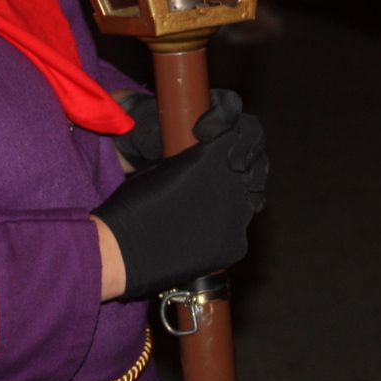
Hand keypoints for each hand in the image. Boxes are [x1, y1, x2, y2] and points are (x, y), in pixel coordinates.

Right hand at [91, 90, 267, 299]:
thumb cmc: (135, 202)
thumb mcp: (166, 164)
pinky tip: (200, 237)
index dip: (237, 135)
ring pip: (251, 200)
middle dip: (243, 167)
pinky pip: (238, 233)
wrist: (124, 249)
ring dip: (236, 199)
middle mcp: (235, 181)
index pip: (248, 131)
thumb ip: (198, 156)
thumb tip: (214, 156)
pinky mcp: (236, 246)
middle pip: (256, 165)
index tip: (220, 142)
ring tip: (208, 208)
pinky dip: (224, 233)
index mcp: (216, 153)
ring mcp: (239, 216)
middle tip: (219, 176)